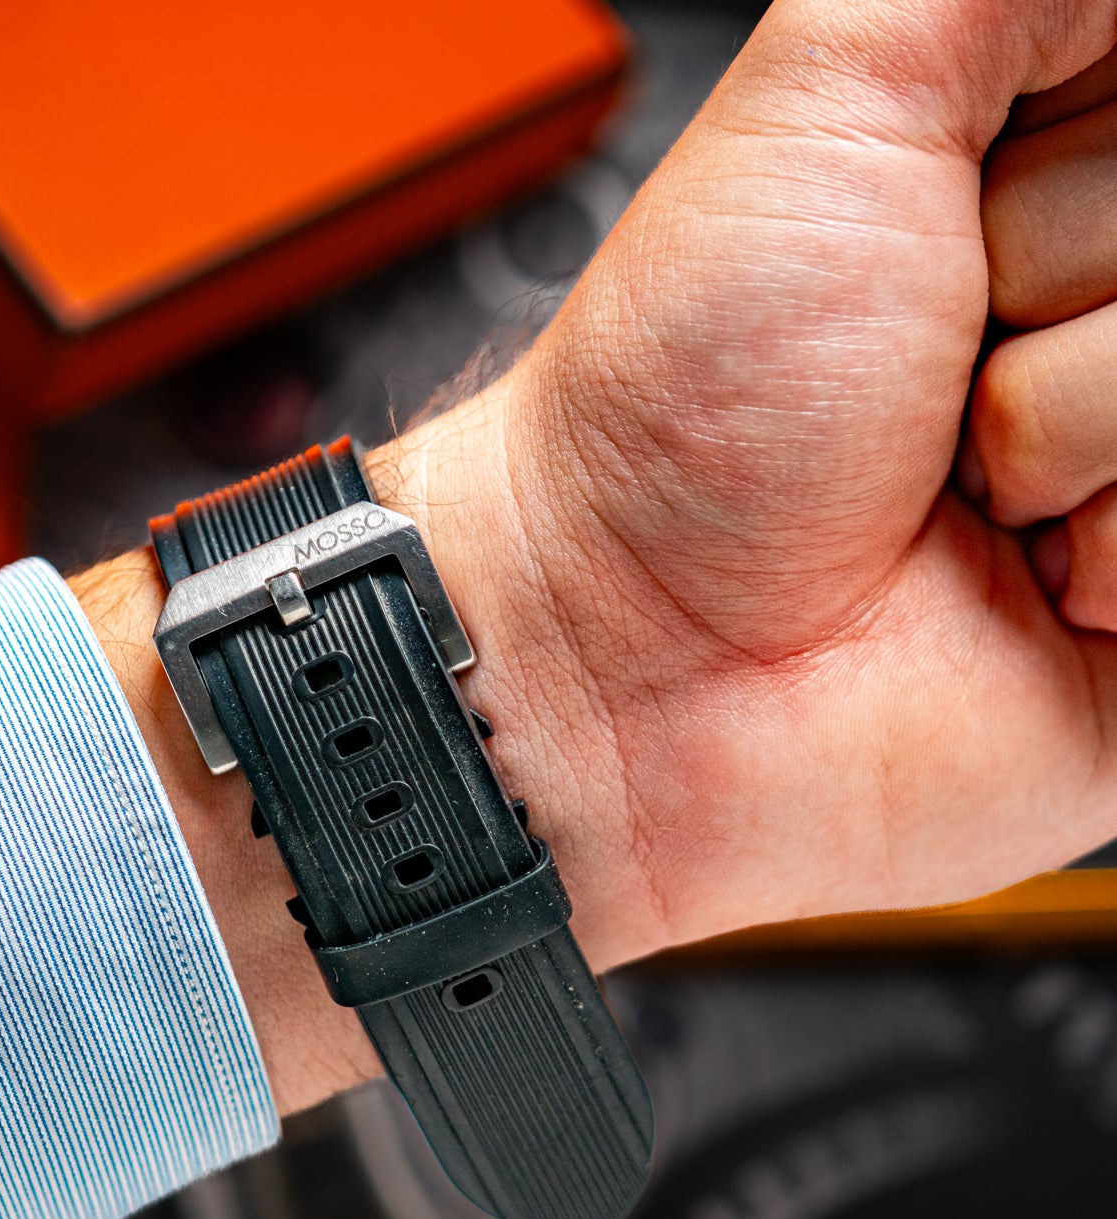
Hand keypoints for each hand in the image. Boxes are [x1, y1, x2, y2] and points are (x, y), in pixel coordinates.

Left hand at [375, 0, 1116, 965]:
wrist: (632, 644)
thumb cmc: (685, 402)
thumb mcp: (829, 92)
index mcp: (1042, 170)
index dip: (1072, 149)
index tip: (958, 204)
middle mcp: (1092, 311)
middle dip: (1057, 271)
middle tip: (927, 356)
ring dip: (1066, 419)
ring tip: (950, 478)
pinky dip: (1115, 549)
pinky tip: (1010, 570)